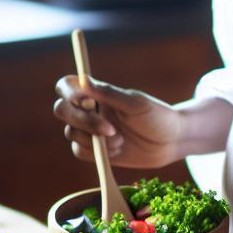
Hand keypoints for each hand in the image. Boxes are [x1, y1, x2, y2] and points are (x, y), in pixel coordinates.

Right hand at [53, 74, 182, 169]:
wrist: (170, 143)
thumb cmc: (157, 116)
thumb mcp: (136, 103)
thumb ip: (108, 93)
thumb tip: (83, 79)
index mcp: (97, 92)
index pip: (67, 86)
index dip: (69, 93)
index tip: (89, 102)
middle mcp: (90, 109)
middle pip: (62, 110)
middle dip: (83, 121)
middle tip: (109, 129)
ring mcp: (90, 130)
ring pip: (71, 133)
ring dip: (93, 139)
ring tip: (120, 141)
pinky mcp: (94, 151)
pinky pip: (79, 151)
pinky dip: (96, 153)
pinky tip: (117, 151)